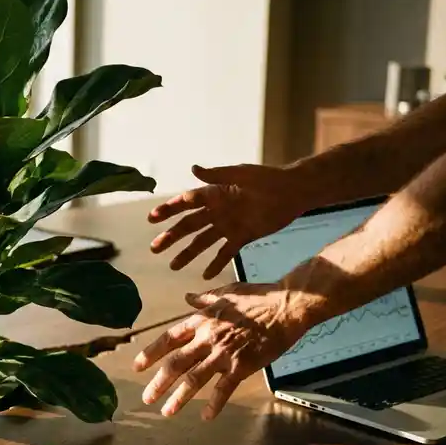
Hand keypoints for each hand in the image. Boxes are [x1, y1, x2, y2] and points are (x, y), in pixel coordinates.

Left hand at [132, 283, 314, 419]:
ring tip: (167, 412)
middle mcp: (207, 338)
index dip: (150, 354)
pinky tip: (206, 417)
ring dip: (179, 397)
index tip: (137, 367)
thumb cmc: (257, 297)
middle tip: (146, 398)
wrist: (286, 306)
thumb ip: (203, 298)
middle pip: (176, 363)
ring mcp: (223, 353)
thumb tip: (187, 296)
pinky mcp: (242, 366)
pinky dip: (215, 404)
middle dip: (158, 382)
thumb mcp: (225, 292)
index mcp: (201, 321)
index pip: (168, 339)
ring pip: (195, 379)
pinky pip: (225, 389)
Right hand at [148, 164, 305, 277]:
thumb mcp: (241, 175)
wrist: (293, 192)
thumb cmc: (268, 179)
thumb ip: (217, 175)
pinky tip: (205, 275)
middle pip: (189, 226)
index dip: (168, 210)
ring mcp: (228, 225)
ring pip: (202, 242)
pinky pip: (225, 252)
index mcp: (214, 194)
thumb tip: (193, 169)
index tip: (152, 218)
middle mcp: (217, 211)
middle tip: (154, 248)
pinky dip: (215, 263)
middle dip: (171, 237)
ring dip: (187, 253)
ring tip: (173, 266)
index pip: (185, 203)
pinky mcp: (242, 237)